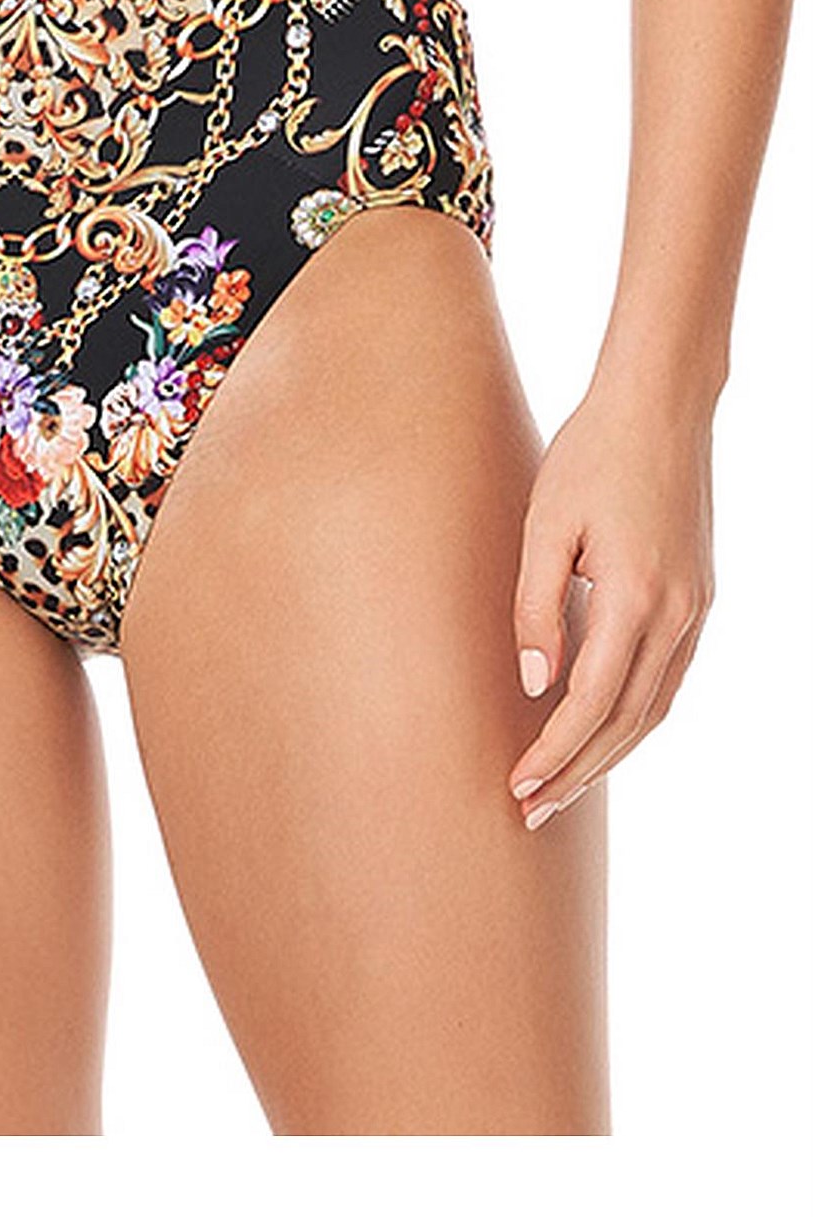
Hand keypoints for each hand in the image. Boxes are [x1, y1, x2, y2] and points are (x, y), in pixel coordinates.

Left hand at [507, 382, 716, 827]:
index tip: (517, 786)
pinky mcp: (699, 595)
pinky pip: (670, 676)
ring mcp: (696, 606)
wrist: (659, 406)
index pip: (591, 702)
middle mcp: (677, 612)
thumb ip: (535, 607)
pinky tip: (603, 728)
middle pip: (628, 720)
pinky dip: (636, 714)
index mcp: (634, 596)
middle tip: (533, 810)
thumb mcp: (543, 525)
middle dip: (579, 771)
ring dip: (610, 752)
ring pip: (656, 706)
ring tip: (563, 785)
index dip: (553, 751)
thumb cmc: (589, 455)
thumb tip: (534, 685)